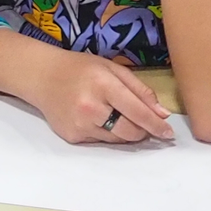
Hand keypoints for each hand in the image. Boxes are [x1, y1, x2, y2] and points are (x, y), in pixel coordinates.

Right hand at [0, 40, 173, 142]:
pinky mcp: (72, 136)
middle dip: (143, 131)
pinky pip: (100, 141)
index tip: (168, 133)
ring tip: (119, 117)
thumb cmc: (80, 69)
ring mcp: (79, 124)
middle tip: (145, 125)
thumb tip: (162, 114)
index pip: (138, 112)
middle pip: (129, 131)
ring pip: (117, 139)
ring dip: (126, 133)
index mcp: (103, 85)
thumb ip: (140, 90)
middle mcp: (90, 107)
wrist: (42, 76)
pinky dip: (106, 133)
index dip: (156, 125)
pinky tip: (97, 118)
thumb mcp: (112, 68)